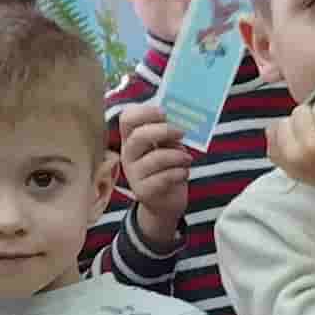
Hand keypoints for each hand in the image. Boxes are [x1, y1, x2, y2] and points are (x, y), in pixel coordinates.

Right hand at [116, 107, 192, 249]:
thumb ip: (169, 134)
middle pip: (138, 136)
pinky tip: (184, 173)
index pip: (127, 118)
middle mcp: (128, 154)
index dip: (145, 112)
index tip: (164, 113)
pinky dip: (179, 173)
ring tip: (187, 159)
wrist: (165, 203)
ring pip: (155, 158)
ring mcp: (133, 174)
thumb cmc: (167, 169)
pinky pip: (163, 178)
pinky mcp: (143, 191)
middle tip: (181, 133)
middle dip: (163, 131)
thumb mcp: (168, 147)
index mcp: (132, 138)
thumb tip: (179, 118)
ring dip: (177, 156)